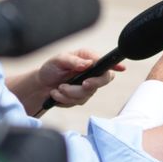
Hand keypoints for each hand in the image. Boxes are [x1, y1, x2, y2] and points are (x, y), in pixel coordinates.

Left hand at [4, 49, 122, 115]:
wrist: (41, 85)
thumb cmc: (51, 68)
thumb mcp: (59, 60)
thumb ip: (73, 61)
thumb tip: (88, 63)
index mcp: (89, 59)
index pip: (106, 63)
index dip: (116, 66)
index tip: (121, 69)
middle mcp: (92, 72)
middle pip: (103, 80)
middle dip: (91, 84)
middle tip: (83, 83)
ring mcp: (88, 86)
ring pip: (87, 94)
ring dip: (69, 93)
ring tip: (58, 88)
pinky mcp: (81, 98)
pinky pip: (77, 102)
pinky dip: (64, 99)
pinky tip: (57, 93)